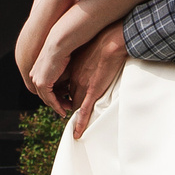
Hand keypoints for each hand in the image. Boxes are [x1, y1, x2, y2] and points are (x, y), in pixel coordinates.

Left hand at [28, 33, 73, 105]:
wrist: (60, 43)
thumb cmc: (64, 49)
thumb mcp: (62, 63)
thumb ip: (62, 74)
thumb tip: (69, 82)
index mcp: (37, 70)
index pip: (45, 87)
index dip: (55, 95)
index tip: (65, 98)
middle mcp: (34, 76)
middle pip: (45, 95)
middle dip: (57, 102)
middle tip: (67, 107)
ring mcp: (37, 80)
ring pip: (47, 98)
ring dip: (57, 106)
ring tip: (67, 110)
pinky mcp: (42, 83)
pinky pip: (49, 99)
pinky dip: (57, 106)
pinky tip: (63, 110)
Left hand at [67, 21, 127, 139]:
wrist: (110, 41)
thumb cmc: (102, 41)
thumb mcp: (87, 49)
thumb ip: (84, 58)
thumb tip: (89, 60)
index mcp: (72, 68)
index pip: (64, 86)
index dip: (65, 92)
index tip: (66, 95)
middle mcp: (74, 79)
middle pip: (68, 97)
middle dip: (68, 103)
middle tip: (71, 109)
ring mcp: (82, 86)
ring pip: (75, 105)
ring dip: (75, 112)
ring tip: (77, 121)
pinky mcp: (92, 92)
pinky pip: (84, 111)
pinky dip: (80, 123)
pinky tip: (78, 133)